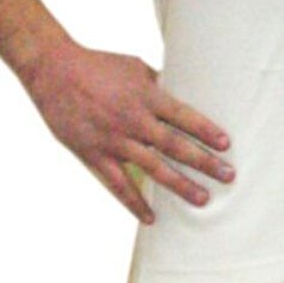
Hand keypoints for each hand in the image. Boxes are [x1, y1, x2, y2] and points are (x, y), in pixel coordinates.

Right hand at [22, 41, 234, 223]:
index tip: (226, 145)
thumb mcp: (134, 66)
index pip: (184, 116)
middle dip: (204, 162)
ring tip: (202, 199)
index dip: (206, 131)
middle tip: (229, 176)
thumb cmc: (98, 65)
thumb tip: (181, 92)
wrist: (54, 71)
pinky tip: (151, 217)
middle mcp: (133, 120)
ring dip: (180, 185)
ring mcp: (114, 140)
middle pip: (175, 146)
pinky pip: (118, 184)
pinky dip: (134, 202)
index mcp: (146, 96)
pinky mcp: (94, 155)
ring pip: (153, 169)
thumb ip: (157, 84)